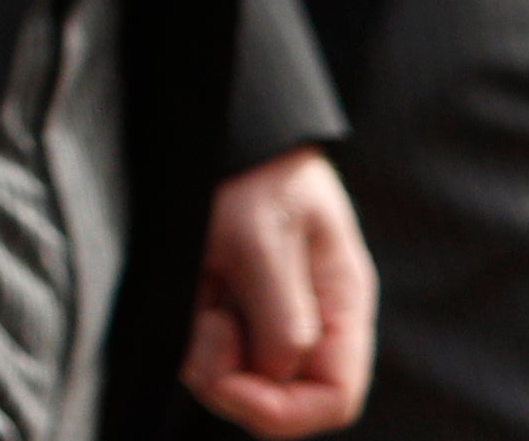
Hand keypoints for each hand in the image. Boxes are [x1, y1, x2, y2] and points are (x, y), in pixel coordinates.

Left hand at [185, 148, 375, 433]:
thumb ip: (280, 311)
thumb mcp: (263, 233)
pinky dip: (188, 328)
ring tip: (201, 286)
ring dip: (205, 348)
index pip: (335, 398)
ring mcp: (265, 312)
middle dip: (233, 377)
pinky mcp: (225, 301)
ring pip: (236, 375)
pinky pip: (206, 345)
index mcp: (340, 305)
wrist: (213, 118)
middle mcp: (309, 318)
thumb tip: (280, 373)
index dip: (284, 410)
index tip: (230, 383)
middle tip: (207, 318)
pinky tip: (189, 285)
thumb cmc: (249, 166)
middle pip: (280, 396)